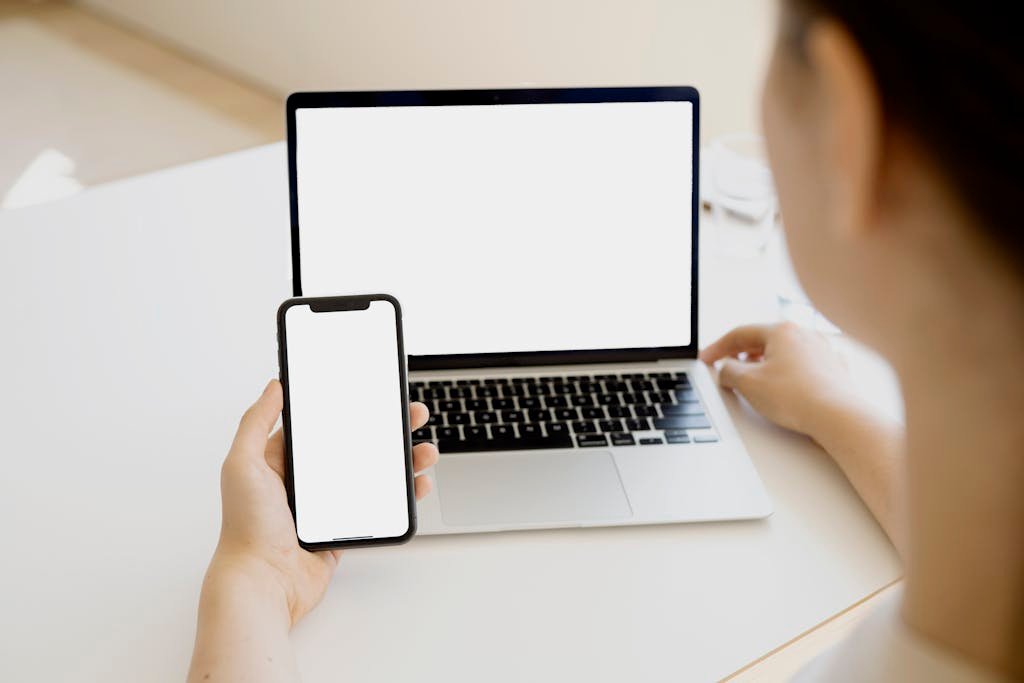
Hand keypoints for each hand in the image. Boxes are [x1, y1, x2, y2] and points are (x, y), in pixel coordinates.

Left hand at [207, 379, 438, 626]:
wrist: (263, 583)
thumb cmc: (246, 528)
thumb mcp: (242, 464)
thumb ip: (255, 422)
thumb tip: (275, 386)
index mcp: (283, 459)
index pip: (324, 424)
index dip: (351, 407)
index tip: (376, 393)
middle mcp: (307, 480)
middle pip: (357, 445)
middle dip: (388, 429)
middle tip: (412, 415)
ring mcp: (328, 505)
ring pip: (374, 474)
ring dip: (403, 461)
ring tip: (424, 451)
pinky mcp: (344, 529)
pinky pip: (380, 507)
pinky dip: (402, 496)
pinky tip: (417, 484)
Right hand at [700, 322, 862, 436]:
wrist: (838, 416)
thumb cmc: (797, 397)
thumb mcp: (748, 383)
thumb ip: (728, 372)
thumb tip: (727, 370)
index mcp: (781, 331)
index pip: (740, 334)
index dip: (718, 348)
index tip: (707, 359)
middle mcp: (804, 335)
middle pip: (763, 341)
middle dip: (742, 355)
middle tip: (728, 368)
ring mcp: (822, 351)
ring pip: (785, 353)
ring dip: (765, 364)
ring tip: (755, 380)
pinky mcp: (834, 369)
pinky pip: (804, 366)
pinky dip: (789, 373)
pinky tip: (786, 386)